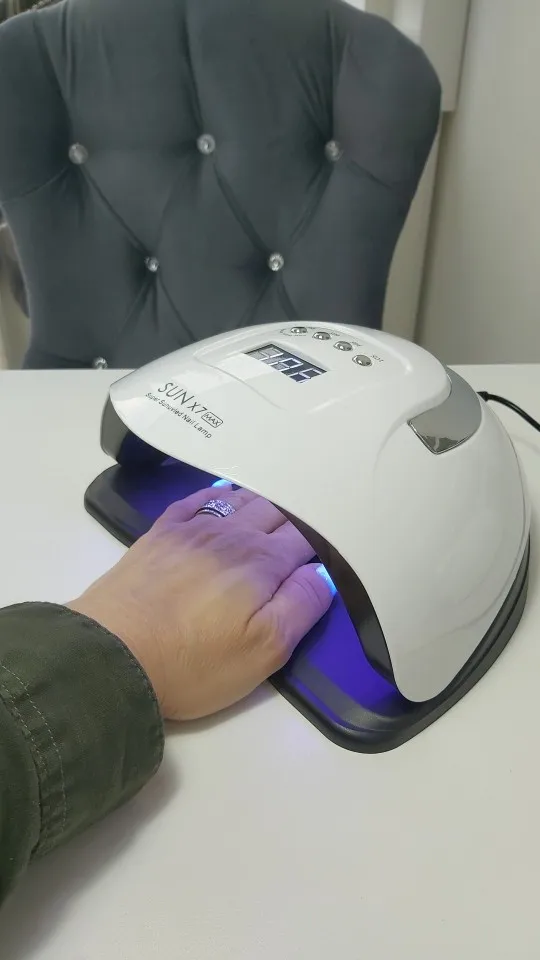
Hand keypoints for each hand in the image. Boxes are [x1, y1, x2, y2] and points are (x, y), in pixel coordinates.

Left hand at [68, 485, 333, 719]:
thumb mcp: (264, 651)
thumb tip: (322, 572)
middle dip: (299, 515)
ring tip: (279, 504)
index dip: (324, 540)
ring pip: (242, 499)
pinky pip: (199, 498)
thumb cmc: (192, 663)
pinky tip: (225, 495)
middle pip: (277, 511)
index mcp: (263, 563)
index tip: (336, 544)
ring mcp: (194, 529)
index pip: (307, 538)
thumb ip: (302, 605)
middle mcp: (232, 535)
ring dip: (265, 501)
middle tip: (312, 520)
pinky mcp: (160, 534)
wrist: (110, 656)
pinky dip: (220, 493)